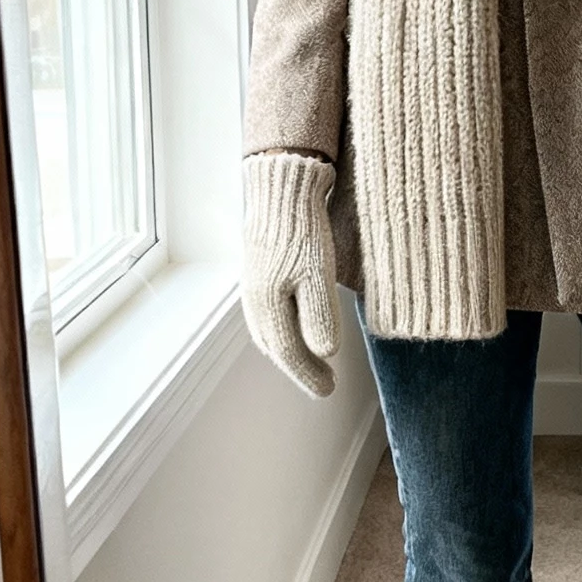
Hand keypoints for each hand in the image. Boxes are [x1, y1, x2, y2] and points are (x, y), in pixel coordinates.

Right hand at [242, 151, 340, 398]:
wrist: (280, 190)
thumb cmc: (301, 231)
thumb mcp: (317, 274)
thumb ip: (320, 316)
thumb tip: (324, 353)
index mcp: (268, 307)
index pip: (290, 354)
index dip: (310, 375)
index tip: (329, 391)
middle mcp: (255, 302)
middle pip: (277, 348)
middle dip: (300, 369)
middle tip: (324, 384)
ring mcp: (253, 288)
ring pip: (269, 333)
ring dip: (289, 352)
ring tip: (311, 363)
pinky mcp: (258, 274)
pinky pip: (267, 316)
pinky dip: (282, 332)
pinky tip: (294, 328)